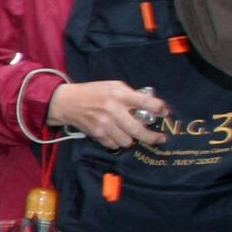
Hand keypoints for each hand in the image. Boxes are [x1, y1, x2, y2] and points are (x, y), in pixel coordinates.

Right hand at [47, 80, 170, 149]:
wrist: (66, 102)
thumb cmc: (92, 92)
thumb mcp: (112, 86)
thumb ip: (130, 94)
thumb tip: (149, 104)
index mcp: (120, 95)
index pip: (147, 103)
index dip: (160, 109)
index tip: (164, 112)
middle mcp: (113, 110)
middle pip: (139, 129)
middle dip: (153, 137)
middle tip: (161, 139)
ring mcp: (104, 124)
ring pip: (127, 141)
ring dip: (131, 140)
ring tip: (130, 135)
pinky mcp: (96, 134)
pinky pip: (114, 145)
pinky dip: (117, 142)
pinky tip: (115, 136)